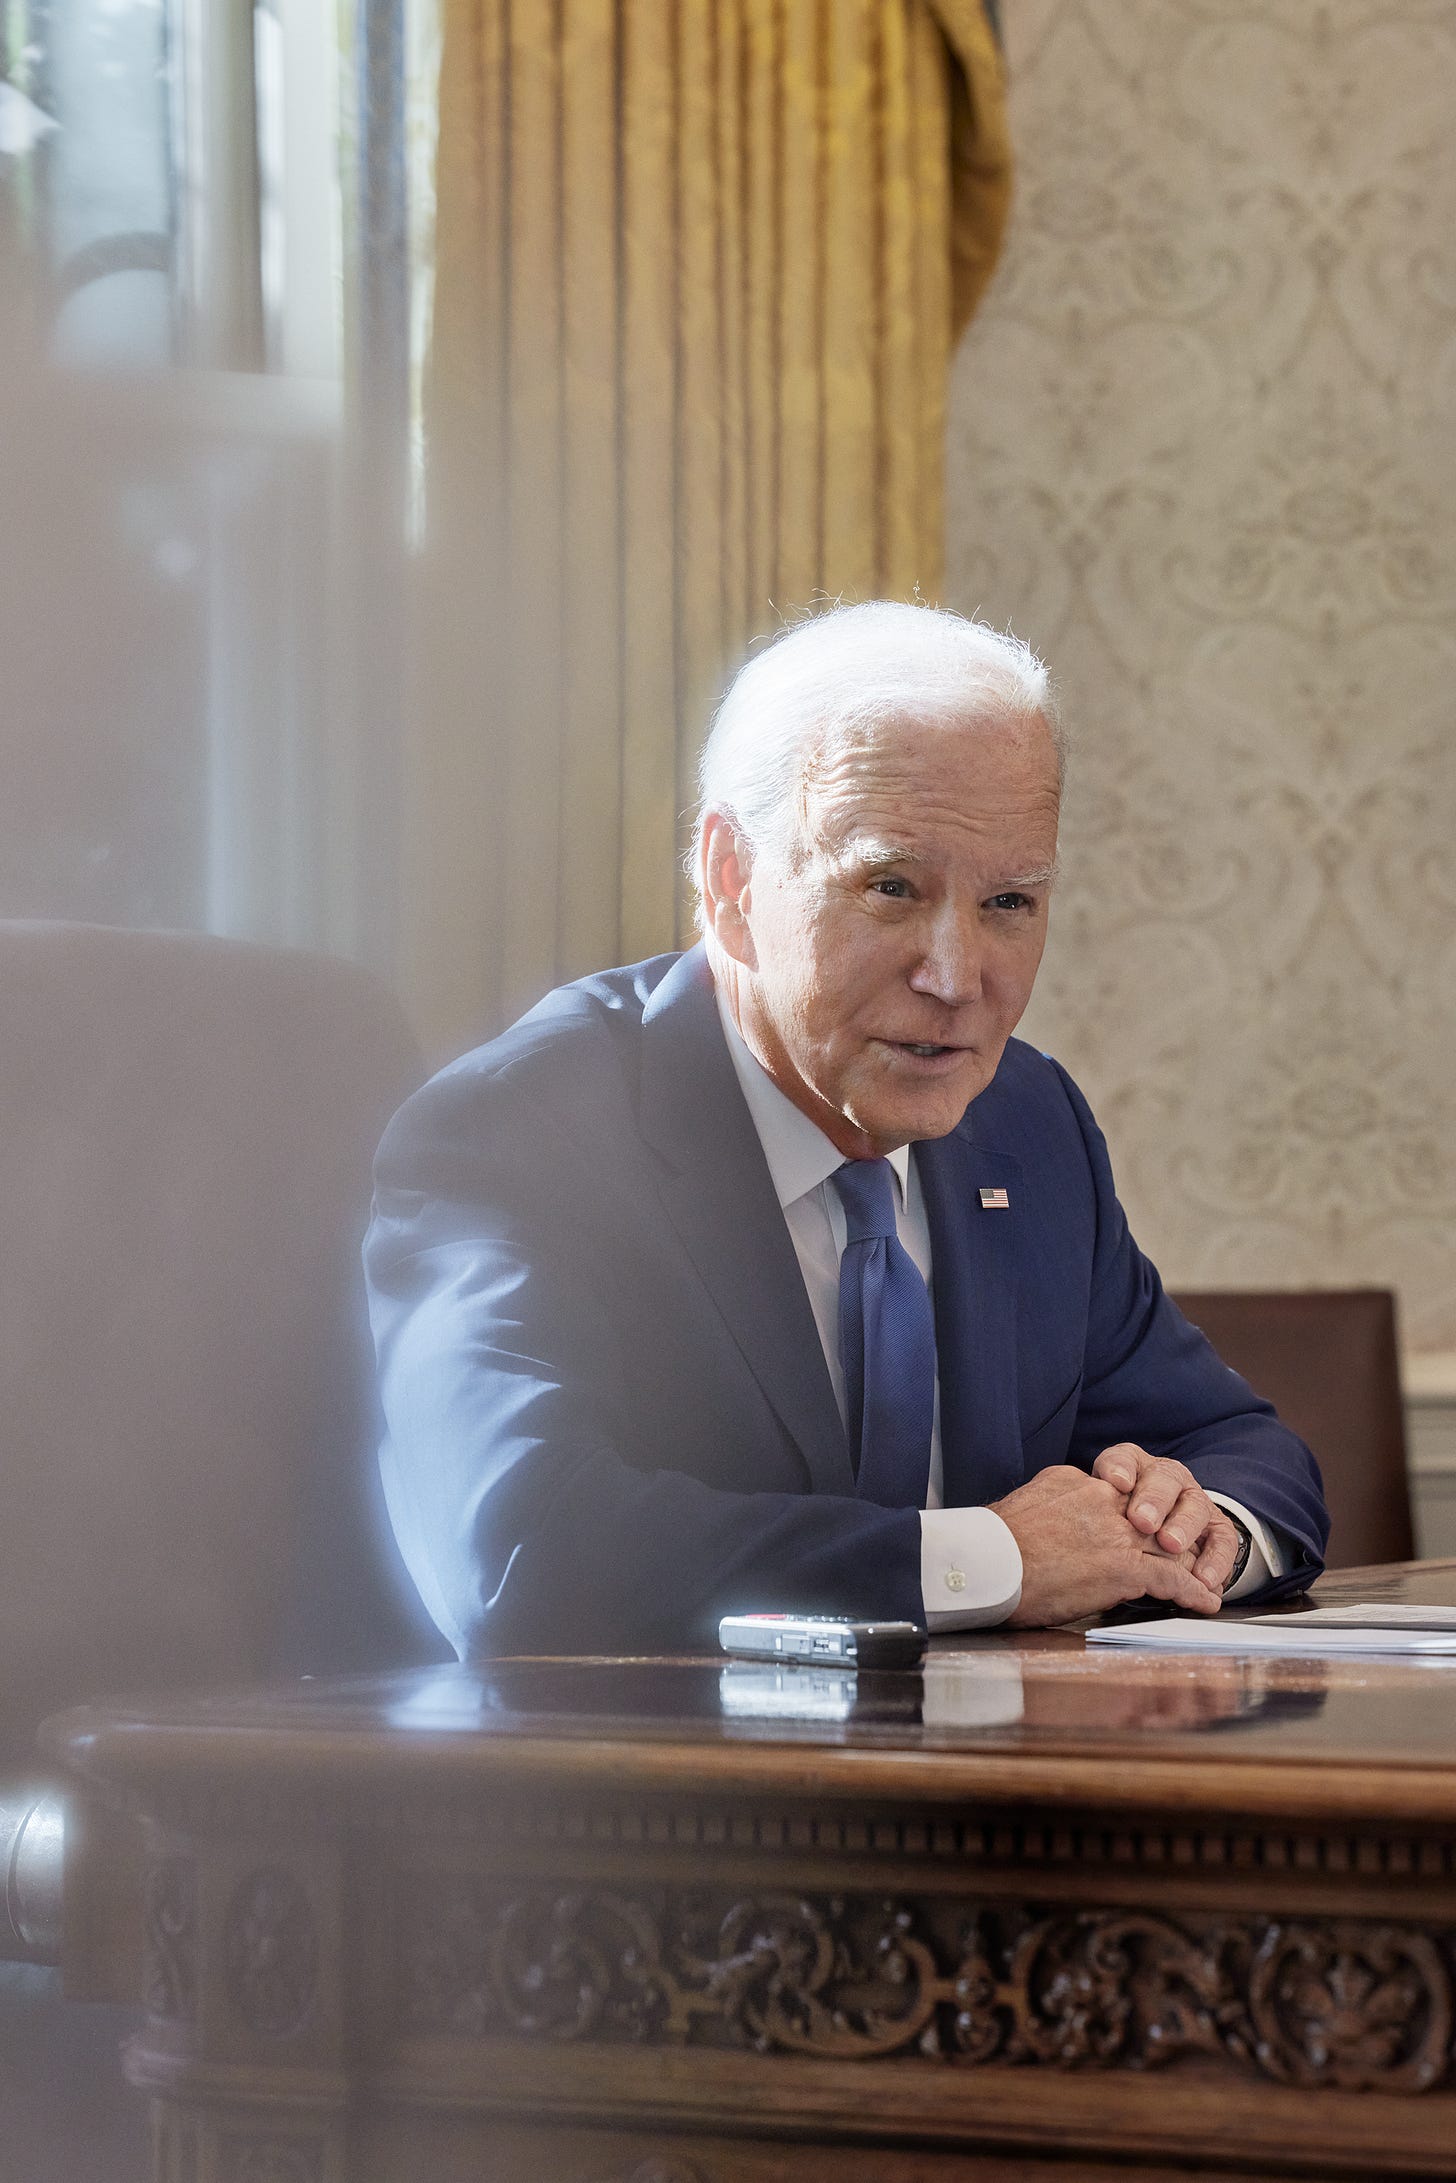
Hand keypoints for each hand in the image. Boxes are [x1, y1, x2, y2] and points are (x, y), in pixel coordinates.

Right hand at [990, 1464, 1223, 1627]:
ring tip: (1207, 1580)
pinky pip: (1171, 1579)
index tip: (1151, 1530)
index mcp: (1080, 1483)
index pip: (1124, 1497)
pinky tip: (1205, 1601)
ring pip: (1169, 1547)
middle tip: (1191, 1555)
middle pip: (1154, 1519)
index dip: (1143, 1517)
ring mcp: (1118, 1534)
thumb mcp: (1030, 1500)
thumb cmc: (996, 1543)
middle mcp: (1105, 1501)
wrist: (988, 1562)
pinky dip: (1193, 1591)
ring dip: (1192, 1566)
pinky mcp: (1124, 1568)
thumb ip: (1057, 1499)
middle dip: (1176, 1539)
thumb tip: (1064, 1510)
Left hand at [1091, 1443, 1242, 1593]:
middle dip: (1153, 1499)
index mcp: (1131, 1470)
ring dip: (1183, 1525)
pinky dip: (1215, 1559)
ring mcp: (1193, 1501)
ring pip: (1194, 1504)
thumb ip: (1090, 1521)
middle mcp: (1165, 1480)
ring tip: (1171, 1545)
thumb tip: (1076, 1528)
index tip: (1116, 1482)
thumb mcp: (1095, 1527)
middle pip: (1163, 1478)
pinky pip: (1221, 1538)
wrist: (1153, 1546)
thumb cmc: (1111, 1533)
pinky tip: (1204, 1577)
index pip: (1124, 1460)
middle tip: (1143, 1521)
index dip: (1120, 1468)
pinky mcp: (1216, 1528)